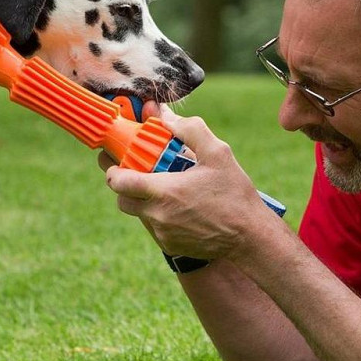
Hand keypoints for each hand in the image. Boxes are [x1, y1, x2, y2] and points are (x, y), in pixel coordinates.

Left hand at [102, 107, 267, 261]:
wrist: (249, 237)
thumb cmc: (234, 194)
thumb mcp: (217, 153)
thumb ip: (189, 129)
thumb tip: (164, 115)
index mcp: (164, 192)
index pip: (117, 181)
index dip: (112, 168)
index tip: (119, 159)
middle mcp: (157, 216)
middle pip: (122, 198)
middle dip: (125, 183)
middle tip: (140, 169)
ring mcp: (162, 233)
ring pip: (137, 213)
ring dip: (141, 198)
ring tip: (163, 184)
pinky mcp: (169, 245)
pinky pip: (152, 226)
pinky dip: (157, 213)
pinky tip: (178, 203)